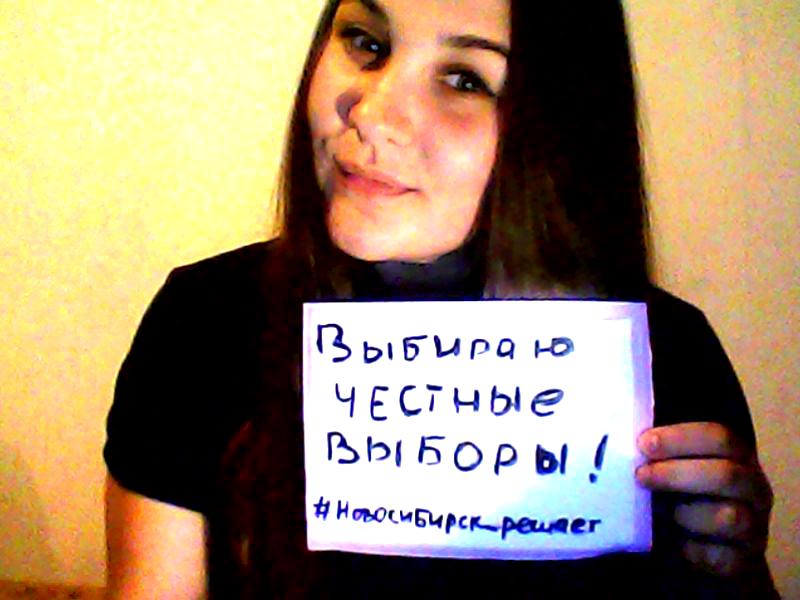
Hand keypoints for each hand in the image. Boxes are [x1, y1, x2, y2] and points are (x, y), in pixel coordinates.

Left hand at [635, 422, 772, 576]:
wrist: (715, 550)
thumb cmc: (688, 497)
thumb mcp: (680, 468)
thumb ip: (663, 454)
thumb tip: (622, 440)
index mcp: (738, 457)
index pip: (720, 437)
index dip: (680, 438)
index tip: (643, 443)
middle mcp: (754, 489)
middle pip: (726, 474)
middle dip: (676, 474)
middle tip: (640, 476)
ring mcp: (754, 527)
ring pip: (728, 517)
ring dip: (684, 514)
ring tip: (661, 514)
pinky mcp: (742, 561)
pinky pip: (717, 555)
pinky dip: (687, 549)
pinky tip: (671, 542)